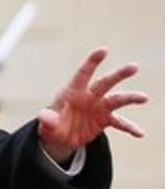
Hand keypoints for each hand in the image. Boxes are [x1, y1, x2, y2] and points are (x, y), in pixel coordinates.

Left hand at [38, 47, 148, 162]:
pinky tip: (140, 133)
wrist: (60, 138)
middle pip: (105, 83)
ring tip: (143, 98)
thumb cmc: (52, 125)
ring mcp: (98, 107)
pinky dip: (130, 127)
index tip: (103, 50)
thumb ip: (48, 120)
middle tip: (134, 67)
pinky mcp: (105, 120)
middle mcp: (89, 96)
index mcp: (73, 92)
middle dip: (118, 75)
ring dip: (130, 98)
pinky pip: (120, 123)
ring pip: (117, 100)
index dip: (92, 62)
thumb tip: (44, 117)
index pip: (83, 74)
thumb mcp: (47, 125)